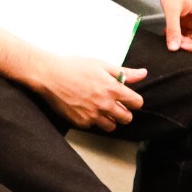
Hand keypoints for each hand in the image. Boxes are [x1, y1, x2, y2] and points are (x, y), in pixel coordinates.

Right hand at [26, 54, 146, 131]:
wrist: (49, 75)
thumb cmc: (73, 67)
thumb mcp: (101, 65)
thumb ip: (124, 72)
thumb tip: (143, 74)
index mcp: (112, 88)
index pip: (137, 103)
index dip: (134, 100)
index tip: (128, 98)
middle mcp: (104, 104)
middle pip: (127, 118)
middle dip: (124, 112)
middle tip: (115, 105)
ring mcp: (92, 115)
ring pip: (111, 126)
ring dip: (110, 119)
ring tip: (101, 109)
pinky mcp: (80, 122)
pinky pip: (93, 127)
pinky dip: (92, 120)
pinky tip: (86, 109)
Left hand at [155, 0, 191, 51]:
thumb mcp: (172, 10)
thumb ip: (173, 30)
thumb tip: (173, 49)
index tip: (179, 46)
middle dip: (185, 44)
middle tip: (171, 40)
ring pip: (190, 37)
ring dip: (179, 39)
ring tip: (167, 35)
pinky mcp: (186, 17)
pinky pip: (183, 31)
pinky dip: (175, 33)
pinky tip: (166, 31)